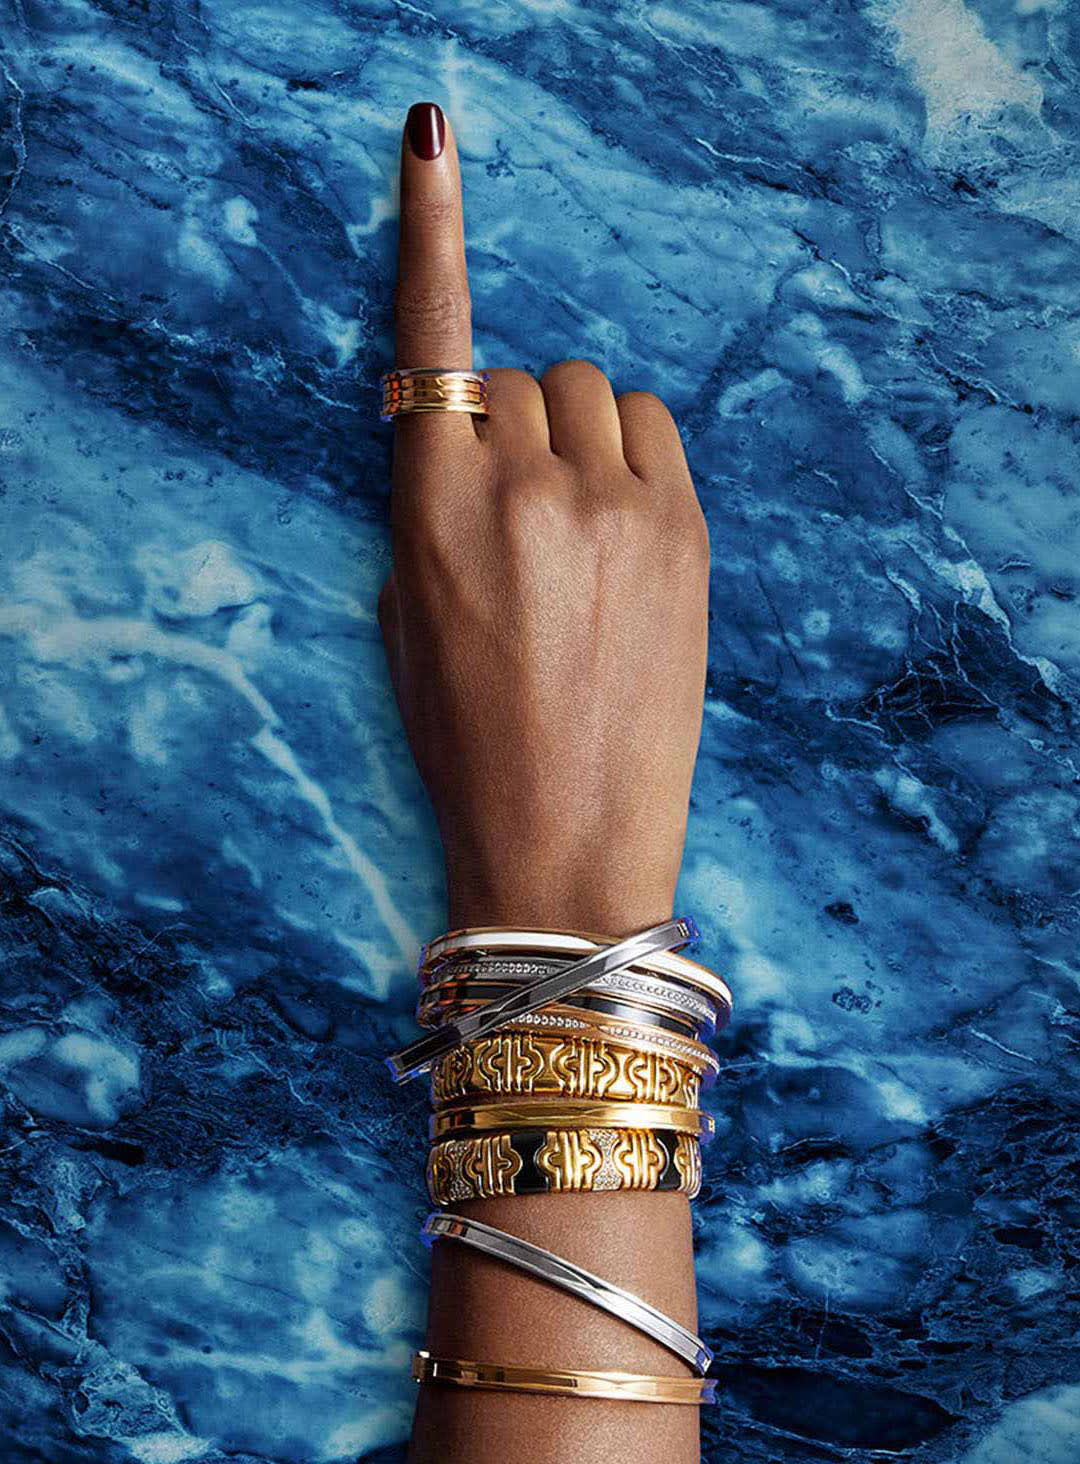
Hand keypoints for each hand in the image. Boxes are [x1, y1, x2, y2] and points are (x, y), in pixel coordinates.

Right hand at [379, 103, 708, 935]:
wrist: (569, 842)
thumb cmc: (469, 745)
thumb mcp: (404, 623)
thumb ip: (422, 506)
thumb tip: (448, 427)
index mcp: (434, 514)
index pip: (431, 345)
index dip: (427, 234)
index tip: (428, 141)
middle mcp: (526, 489)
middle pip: (519, 376)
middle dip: (507, 423)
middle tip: (510, 505)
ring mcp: (617, 507)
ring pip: (589, 393)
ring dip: (570, 432)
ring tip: (567, 519)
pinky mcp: (684, 532)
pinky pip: (654, 430)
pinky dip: (629, 453)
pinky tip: (616, 521)